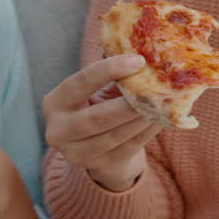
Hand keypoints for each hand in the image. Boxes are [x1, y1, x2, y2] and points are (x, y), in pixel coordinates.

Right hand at [43, 55, 162, 190]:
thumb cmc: (97, 107)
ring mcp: (77, 154)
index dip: (108, 70)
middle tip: (156, 90)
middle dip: (129, 103)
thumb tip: (147, 52)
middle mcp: (58, 131)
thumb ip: (113, 75)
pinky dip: (149, 131)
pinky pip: (129, 147)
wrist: (95, 150)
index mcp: (54, 103)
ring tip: (164, 103)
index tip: (139, 60)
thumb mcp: (94, 91)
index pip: (79, 83)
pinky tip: (164, 118)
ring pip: (116, 134)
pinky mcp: (99, 167)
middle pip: (97, 117)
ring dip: (143, 118)